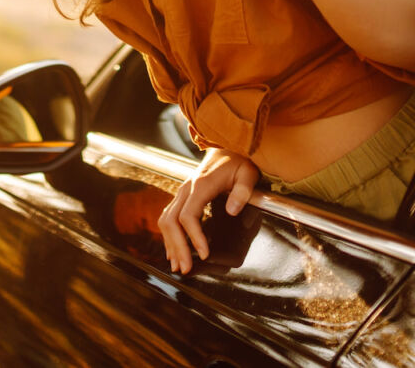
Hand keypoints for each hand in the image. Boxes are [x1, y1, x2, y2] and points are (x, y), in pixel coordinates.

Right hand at [157, 148, 258, 273]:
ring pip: (166, 220)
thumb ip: (242, 190)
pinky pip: (169, 217)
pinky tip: (174, 251)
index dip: (194, 236)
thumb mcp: (248, 172)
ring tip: (178, 265)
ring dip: (170, 244)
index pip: (188, 215)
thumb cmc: (239, 160)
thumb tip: (232, 210)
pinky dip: (169, 236)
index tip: (204, 253)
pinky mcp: (183, 196)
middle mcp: (187, 188)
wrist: (227, 146)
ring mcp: (182, 192)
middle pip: (171, 221)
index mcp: (201, 184)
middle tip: (186, 268)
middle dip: (177, 247)